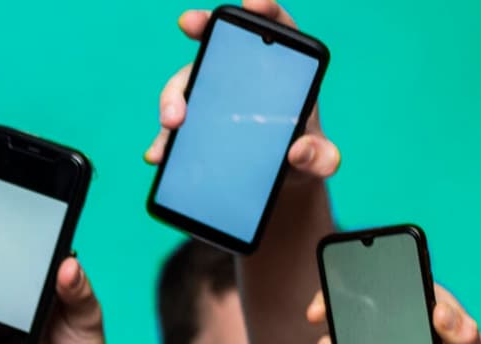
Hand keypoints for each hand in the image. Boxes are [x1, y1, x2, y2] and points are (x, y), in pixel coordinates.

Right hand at [142, 2, 341, 189]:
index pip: (276, 29)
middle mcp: (242, 78)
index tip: (251, 2)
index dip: (264, 10)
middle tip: (189, 23)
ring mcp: (212, 101)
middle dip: (203, 28)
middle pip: (220, 44)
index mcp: (283, 72)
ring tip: (173, 121)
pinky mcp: (192, 129)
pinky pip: (173, 129)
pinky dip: (163, 141)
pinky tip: (159, 154)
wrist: (276, 188)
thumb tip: (299, 150)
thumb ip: (321, 157)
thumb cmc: (302, 160)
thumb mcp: (319, 160)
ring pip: (187, 84)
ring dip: (174, 96)